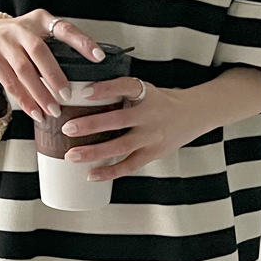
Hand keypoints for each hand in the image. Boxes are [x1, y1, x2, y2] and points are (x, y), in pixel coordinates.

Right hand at [0, 10, 105, 118]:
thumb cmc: (19, 39)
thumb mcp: (37, 32)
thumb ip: (56, 46)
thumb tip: (86, 75)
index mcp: (40, 20)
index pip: (65, 29)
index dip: (82, 42)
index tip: (99, 58)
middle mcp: (21, 29)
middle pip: (39, 52)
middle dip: (54, 76)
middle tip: (67, 96)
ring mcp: (4, 43)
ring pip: (24, 70)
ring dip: (39, 93)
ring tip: (53, 111)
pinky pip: (10, 83)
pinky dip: (24, 100)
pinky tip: (36, 112)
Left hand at [60, 78, 208, 180]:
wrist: (193, 115)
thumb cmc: (160, 102)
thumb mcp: (145, 90)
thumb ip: (121, 93)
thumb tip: (82, 95)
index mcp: (146, 94)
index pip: (126, 87)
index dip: (105, 89)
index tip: (84, 92)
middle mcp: (150, 115)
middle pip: (118, 120)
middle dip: (91, 125)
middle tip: (68, 128)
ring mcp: (152, 136)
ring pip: (121, 146)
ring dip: (94, 152)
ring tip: (72, 155)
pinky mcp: (153, 153)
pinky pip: (129, 165)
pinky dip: (109, 172)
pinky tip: (91, 174)